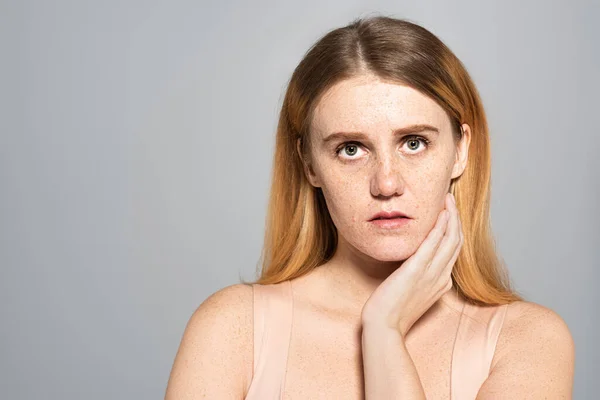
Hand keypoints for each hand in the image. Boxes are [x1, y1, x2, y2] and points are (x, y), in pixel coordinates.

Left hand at [361, 192, 463, 336]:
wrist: (383, 327)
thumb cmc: (391, 311)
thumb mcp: (410, 291)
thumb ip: (417, 276)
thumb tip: (413, 262)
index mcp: (441, 282)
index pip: (453, 250)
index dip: (453, 229)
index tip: (448, 213)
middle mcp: (441, 277)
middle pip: (456, 242)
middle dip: (455, 217)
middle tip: (449, 199)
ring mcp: (431, 274)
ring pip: (450, 240)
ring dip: (451, 217)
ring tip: (447, 199)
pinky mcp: (416, 271)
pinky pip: (433, 245)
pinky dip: (440, 228)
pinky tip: (441, 214)